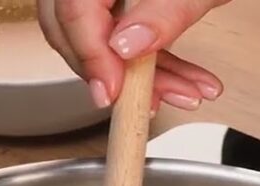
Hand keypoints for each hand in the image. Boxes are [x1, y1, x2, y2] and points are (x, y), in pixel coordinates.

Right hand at [37, 0, 229, 112]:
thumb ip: (164, 13)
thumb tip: (126, 48)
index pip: (73, 9)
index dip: (90, 55)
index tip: (113, 92)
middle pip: (72, 28)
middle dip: (116, 74)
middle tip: (150, 100)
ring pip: (99, 39)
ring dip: (143, 76)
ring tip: (187, 93)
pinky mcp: (120, 2)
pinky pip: (121, 35)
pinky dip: (153, 62)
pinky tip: (185, 81)